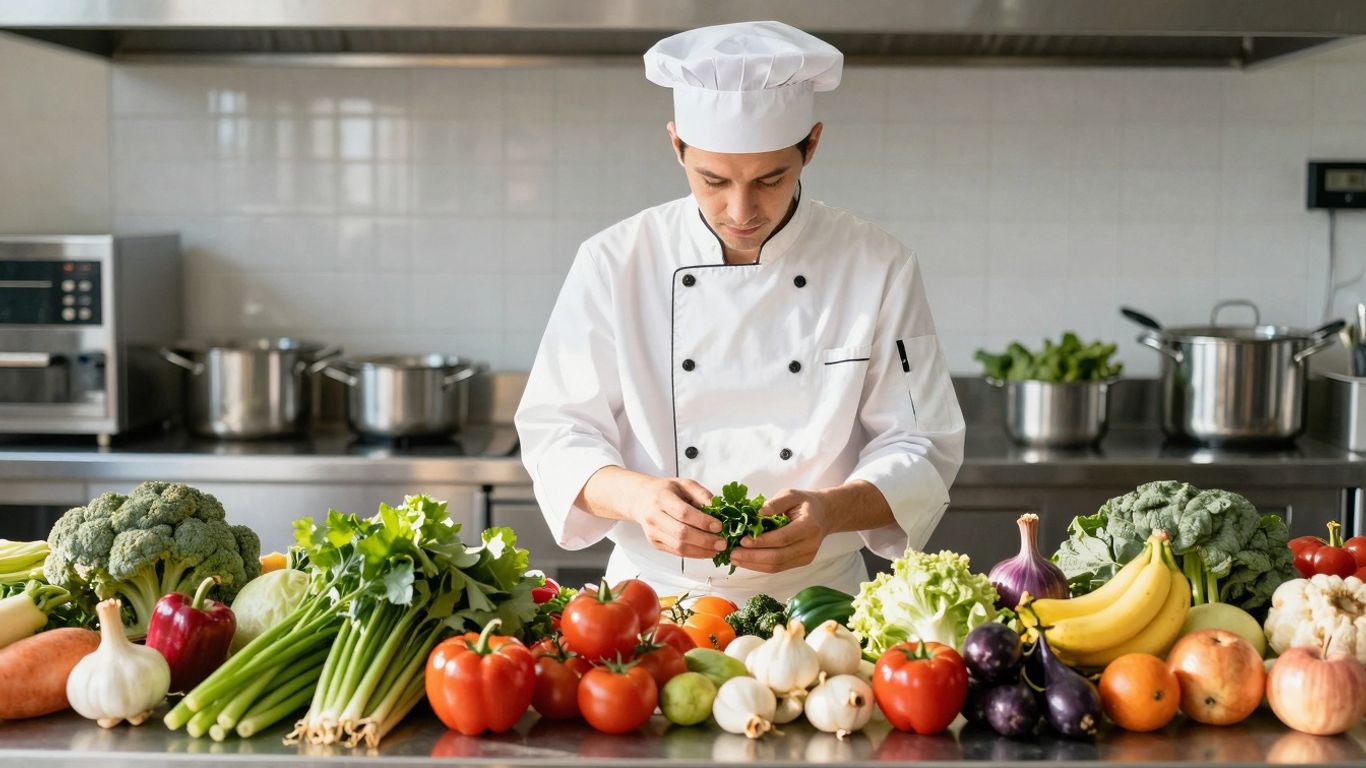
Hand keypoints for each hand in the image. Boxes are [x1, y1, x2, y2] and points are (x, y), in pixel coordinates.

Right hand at [581, 468, 723, 558]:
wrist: (640, 500)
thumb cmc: (666, 491)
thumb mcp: (685, 484)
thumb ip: (702, 494)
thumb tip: (719, 509)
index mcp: (662, 498)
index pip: (684, 513)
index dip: (703, 522)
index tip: (720, 526)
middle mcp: (654, 516)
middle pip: (681, 533)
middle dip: (705, 540)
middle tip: (723, 543)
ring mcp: (653, 532)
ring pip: (679, 547)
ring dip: (701, 551)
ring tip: (717, 549)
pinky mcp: (655, 544)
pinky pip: (676, 552)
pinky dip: (694, 554)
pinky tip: (706, 551)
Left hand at [729, 488, 831, 573]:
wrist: (823, 515)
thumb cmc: (804, 502)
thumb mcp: (790, 494)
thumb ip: (774, 503)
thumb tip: (756, 515)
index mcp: (809, 525)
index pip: (783, 538)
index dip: (762, 541)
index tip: (743, 540)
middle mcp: (810, 544)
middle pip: (779, 556)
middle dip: (753, 557)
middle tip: (733, 553)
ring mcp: (806, 557)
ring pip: (777, 566)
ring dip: (754, 564)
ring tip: (735, 559)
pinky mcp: (801, 562)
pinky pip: (778, 567)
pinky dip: (760, 566)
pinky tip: (746, 561)